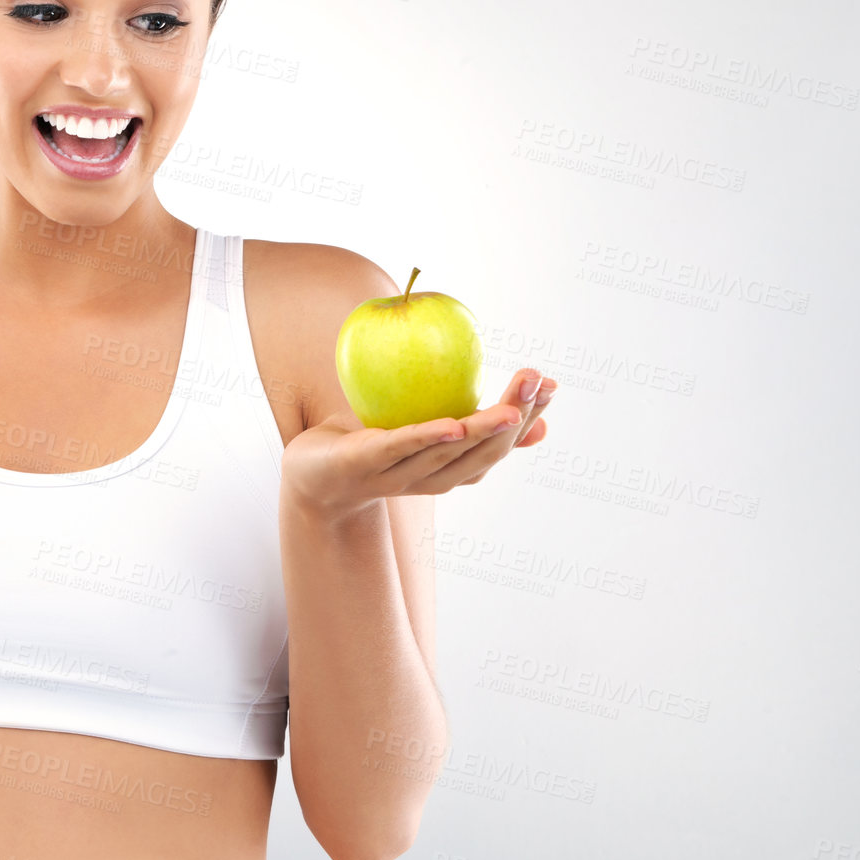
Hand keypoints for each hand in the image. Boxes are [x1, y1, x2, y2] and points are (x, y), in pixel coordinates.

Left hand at [282, 368, 556, 517]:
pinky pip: (398, 449)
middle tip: (539, 380)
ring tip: (513, 408)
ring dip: (483, 429)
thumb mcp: (417, 429)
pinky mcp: (361, 464)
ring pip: (448, 455)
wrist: (307, 477)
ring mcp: (396, 475)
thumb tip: (515, 403)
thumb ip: (462, 421)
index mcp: (448, 471)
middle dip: (516, 419)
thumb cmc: (366, 446)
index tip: (552, 385)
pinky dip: (426, 439)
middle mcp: (430, 479)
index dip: (529, 419)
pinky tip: (451, 425)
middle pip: (481, 453)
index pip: (498, 448)